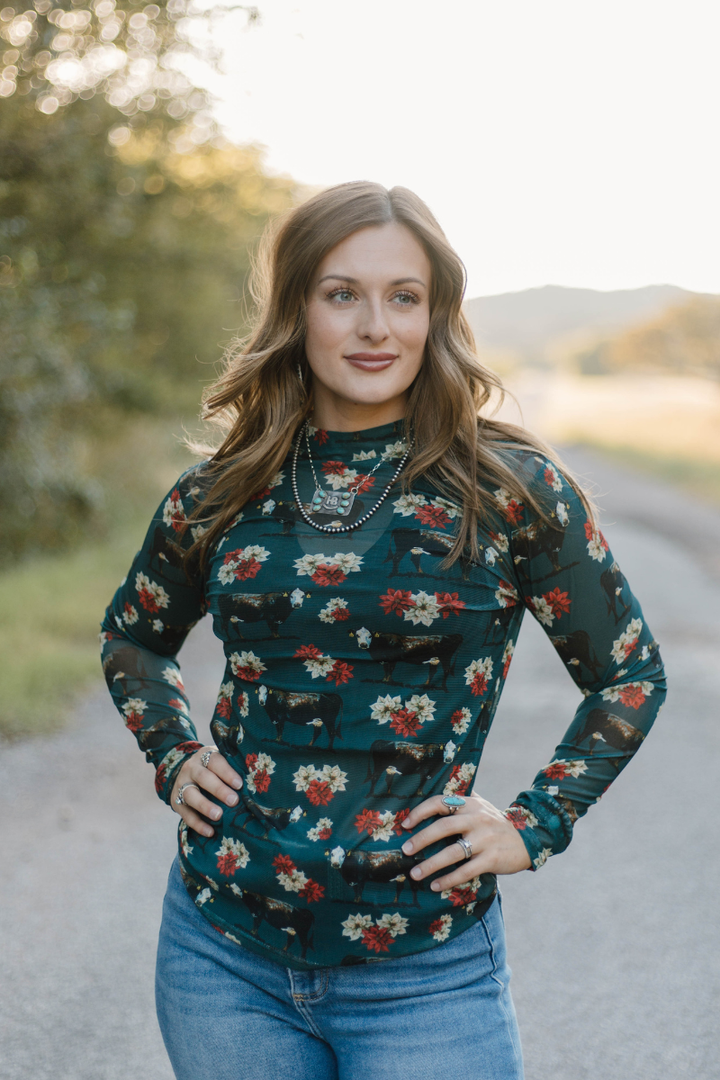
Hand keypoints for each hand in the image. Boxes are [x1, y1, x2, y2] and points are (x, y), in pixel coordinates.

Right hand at [171, 747, 242, 837]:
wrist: (186, 773)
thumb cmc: (214, 769)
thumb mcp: (221, 762)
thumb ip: (234, 769)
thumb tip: (255, 784)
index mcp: (205, 756)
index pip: (215, 761)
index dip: (227, 772)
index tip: (239, 784)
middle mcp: (190, 768)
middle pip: (202, 777)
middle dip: (218, 789)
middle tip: (233, 801)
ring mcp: (181, 785)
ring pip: (190, 794)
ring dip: (204, 806)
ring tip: (218, 816)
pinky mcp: (175, 801)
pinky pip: (185, 813)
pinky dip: (197, 823)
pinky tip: (210, 832)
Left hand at [400, 792, 531, 891]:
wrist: (529, 839)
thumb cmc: (496, 823)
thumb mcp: (481, 805)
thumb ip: (462, 798)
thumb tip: (434, 792)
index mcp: (470, 804)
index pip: (441, 802)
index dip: (421, 811)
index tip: (405, 824)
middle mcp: (477, 819)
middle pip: (443, 827)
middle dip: (421, 839)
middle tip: (405, 851)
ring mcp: (485, 839)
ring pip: (453, 852)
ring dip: (431, 864)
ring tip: (414, 874)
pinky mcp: (492, 859)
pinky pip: (466, 871)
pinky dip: (449, 879)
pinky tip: (435, 886)